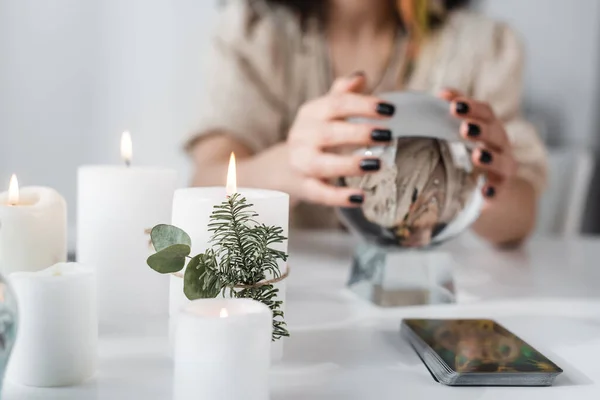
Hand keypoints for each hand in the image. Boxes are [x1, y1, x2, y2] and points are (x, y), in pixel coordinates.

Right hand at [287, 73, 395, 206]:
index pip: (336, 103)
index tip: (390, 109)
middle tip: (387, 135)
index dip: (363, 104)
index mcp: (311, 113)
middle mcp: (302, 136)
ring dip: (349, 164)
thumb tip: (361, 76)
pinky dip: (340, 196)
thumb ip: (341, 94)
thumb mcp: (323, 113)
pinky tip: (361, 197)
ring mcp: (300, 163)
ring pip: (321, 164)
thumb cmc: (313, 138)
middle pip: (328, 132)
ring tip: (377, 165)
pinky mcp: (304, 188)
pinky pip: (320, 193)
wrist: (280, 169)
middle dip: (358, 133)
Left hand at [439, 89, 516, 200]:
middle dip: (481, 129)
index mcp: (490, 128)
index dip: (472, 106)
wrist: (495, 189)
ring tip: (478, 156)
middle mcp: (500, 146)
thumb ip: (457, 114)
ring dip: (491, 158)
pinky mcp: (501, 190)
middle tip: (465, 128)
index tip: (453, 104)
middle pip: (496, 133)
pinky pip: (500, 190)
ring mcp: (503, 169)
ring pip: (503, 162)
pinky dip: (494, 191)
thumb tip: (440, 93)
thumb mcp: (467, 134)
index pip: (486, 112)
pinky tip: (485, 192)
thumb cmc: (474, 154)